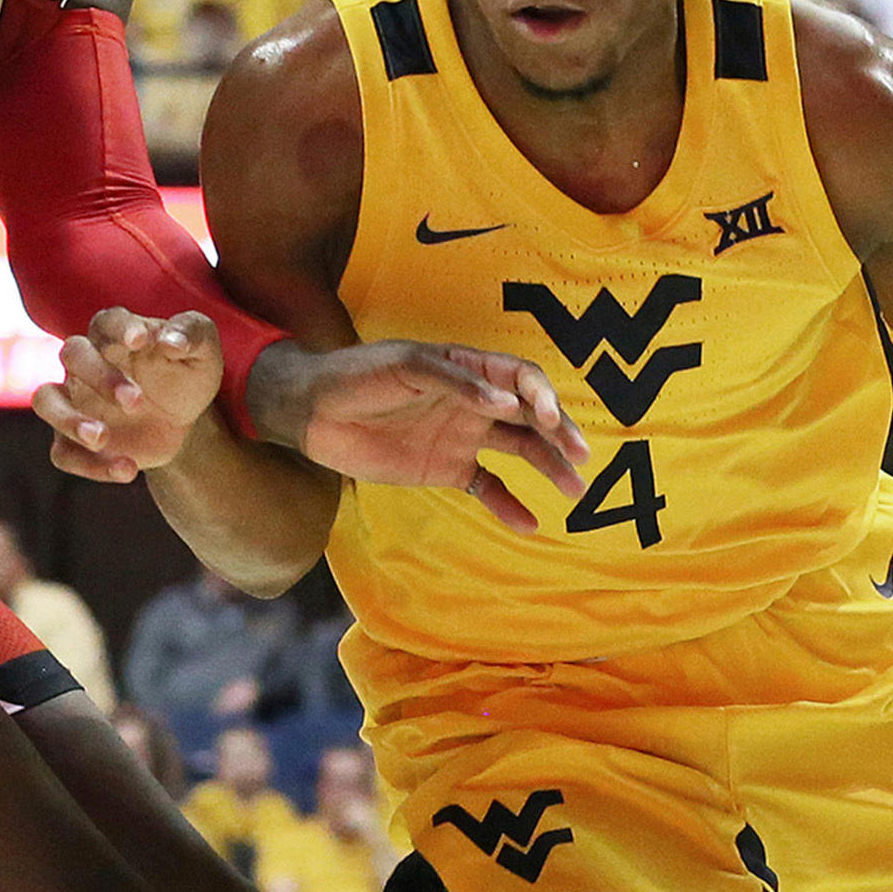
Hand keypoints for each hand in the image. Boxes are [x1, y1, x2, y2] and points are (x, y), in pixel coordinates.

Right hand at [37, 305, 228, 474]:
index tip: (141, 340)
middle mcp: (86, 363)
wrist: (182, 420)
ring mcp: (75, 401)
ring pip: (46, 400)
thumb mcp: (203, 352)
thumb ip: (193, 334)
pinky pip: (63, 452)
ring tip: (102, 438)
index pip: (108, 321)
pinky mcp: (73, 439)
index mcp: (116, 334)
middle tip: (136, 402)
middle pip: (72, 354)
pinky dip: (89, 465)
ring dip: (68, 419)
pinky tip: (128, 470)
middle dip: (100, 376)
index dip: (120, 328)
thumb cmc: (186, 374)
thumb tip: (171, 341)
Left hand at [256, 338, 594, 533]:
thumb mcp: (404, 366)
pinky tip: (530, 525)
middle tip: (581, 456)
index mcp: (468, 368)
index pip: (520, 377)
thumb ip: (455, 383)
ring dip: (548, 467)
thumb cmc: (357, 375)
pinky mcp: (446, 468)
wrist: (311, 412)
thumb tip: (507, 402)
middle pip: (530, 416)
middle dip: (559, 434)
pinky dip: (509, 505)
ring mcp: (462, 435)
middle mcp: (474, 401)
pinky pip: (487, 487)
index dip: (540, 394)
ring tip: (575, 490)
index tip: (546, 416)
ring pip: (519, 451)